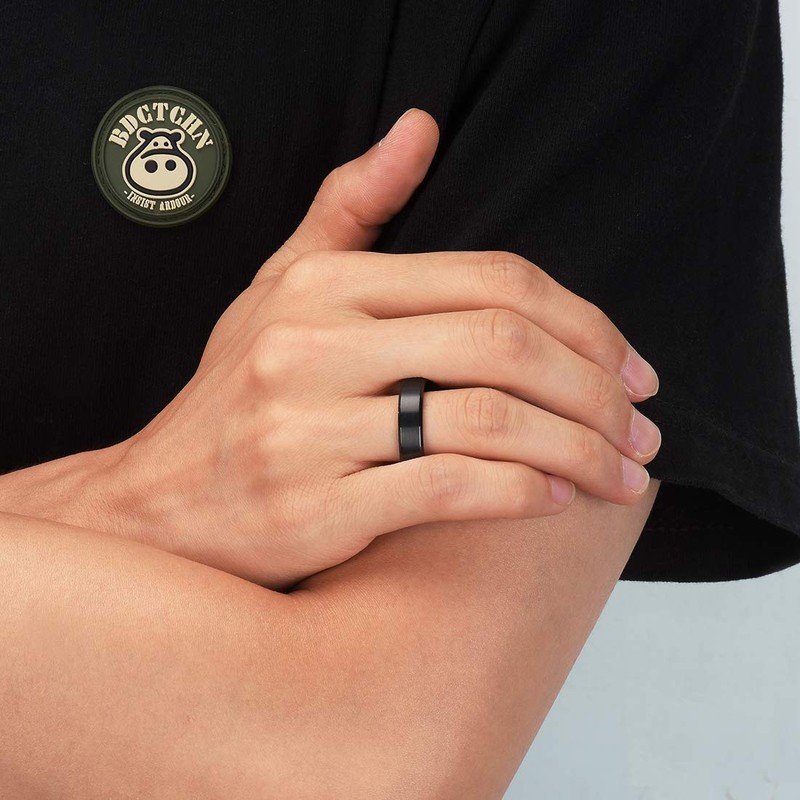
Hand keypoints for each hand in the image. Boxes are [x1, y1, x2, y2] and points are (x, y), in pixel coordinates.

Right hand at [94, 107, 660, 590]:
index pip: (492, 281)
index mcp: (323, 285)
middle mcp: (314, 345)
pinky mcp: (313, 504)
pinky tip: (557, 498)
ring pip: (488, 419)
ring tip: (622, 472)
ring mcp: (308, 427)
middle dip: (597, 388)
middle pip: (502, 344)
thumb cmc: (234, 397)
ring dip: (580, 448)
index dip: (584, 321)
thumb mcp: (279, 288)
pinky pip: (446, 487)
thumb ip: (350, 207)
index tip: (631, 367)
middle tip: (644, 428)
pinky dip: (521, 492)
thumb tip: (419, 127)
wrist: (159, 502)